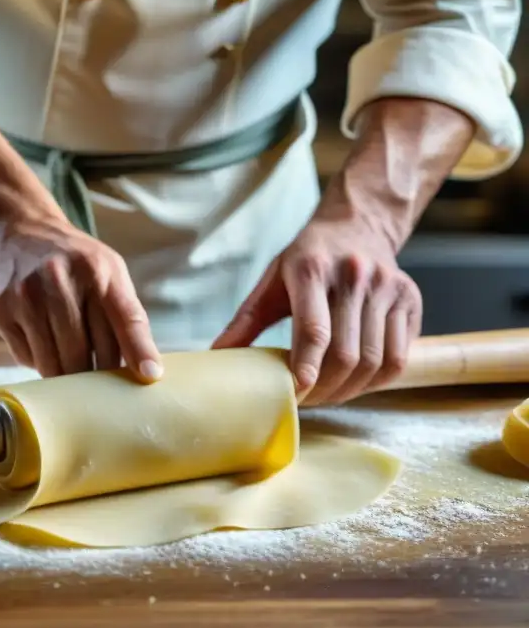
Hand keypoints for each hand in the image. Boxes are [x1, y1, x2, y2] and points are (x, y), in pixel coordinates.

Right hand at [0, 214, 163, 381]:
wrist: (17, 231)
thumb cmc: (71, 260)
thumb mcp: (108, 271)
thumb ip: (127, 314)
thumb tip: (145, 369)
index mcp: (97, 270)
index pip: (125, 318)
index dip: (138, 350)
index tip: (149, 376)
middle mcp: (60, 280)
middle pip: (85, 354)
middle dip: (94, 375)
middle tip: (96, 380)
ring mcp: (27, 296)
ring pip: (52, 364)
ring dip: (64, 375)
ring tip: (69, 362)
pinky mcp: (1, 310)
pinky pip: (26, 358)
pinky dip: (38, 360)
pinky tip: (41, 342)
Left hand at [212, 212, 421, 404]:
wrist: (357, 226)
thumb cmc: (308, 259)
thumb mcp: (271, 281)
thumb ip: (245, 321)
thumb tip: (218, 355)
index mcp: (312, 269)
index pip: (314, 329)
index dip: (305, 367)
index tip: (294, 393)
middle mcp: (355, 276)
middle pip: (346, 353)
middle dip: (325, 388)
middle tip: (305, 401)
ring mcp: (388, 287)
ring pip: (374, 360)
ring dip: (350, 390)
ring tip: (327, 396)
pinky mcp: (410, 300)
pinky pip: (398, 356)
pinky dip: (377, 380)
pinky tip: (356, 383)